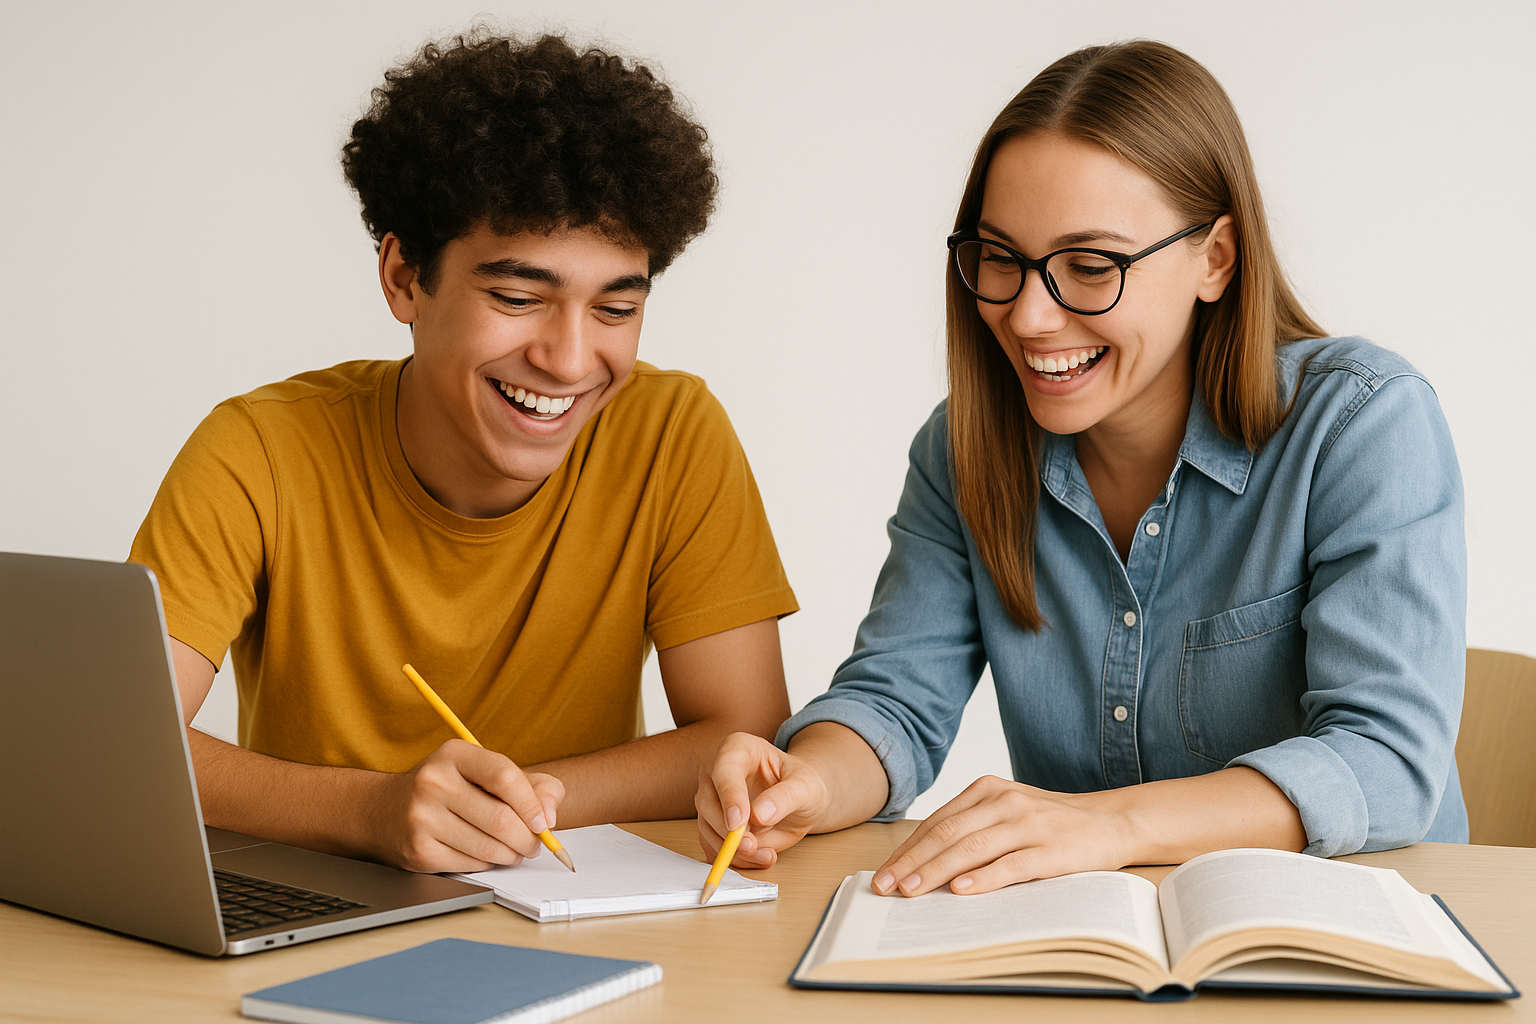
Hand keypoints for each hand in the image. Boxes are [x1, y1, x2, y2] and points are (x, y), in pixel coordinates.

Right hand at [365, 739, 565, 872]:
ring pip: (488, 847)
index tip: (544, 822)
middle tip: (535, 844)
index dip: (532, 804)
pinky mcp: (418, 851)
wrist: (383, 811)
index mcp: (454, 754)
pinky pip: (470, 864)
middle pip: (500, 818)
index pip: (504, 777)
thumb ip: (531, 784)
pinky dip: (487, 864)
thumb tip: (550, 814)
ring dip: (512, 855)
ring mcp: (422, 818)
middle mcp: (434, 782)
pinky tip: (485, 854)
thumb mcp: (484, 772)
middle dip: (528, 838)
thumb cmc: (449, 790)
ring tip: (515, 851)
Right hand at [696, 732, 831, 868]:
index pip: (724, 771)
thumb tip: (759, 815)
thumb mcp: (805, 786)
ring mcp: (712, 799)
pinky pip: (714, 846)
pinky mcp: (714, 825)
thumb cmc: (801, 784)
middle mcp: (717, 772)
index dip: (730, 797)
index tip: (738, 823)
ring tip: (765, 855)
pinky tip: (758, 857)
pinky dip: (733, 859)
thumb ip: (784, 797)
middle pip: (708, 802)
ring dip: (732, 850)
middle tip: (752, 846)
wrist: (800, 799)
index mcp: (737, 749)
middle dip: (728, 830)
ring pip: (708, 828)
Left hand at [872, 775, 1131, 896]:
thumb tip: (921, 863)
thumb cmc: (1049, 824)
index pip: (936, 823)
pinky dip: (983, 878)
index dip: (906, 850)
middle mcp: (1004, 801)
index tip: (882, 875)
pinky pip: (1011, 865)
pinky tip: (960, 890)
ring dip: (936, 871)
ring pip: (971, 848)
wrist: (1111, 822)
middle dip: (911, 862)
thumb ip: (970, 829)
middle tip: (885, 887)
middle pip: (946, 834)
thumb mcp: (1005, 814)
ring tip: (912, 891)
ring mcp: (1028, 824)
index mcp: (987, 790)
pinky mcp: (1051, 849)